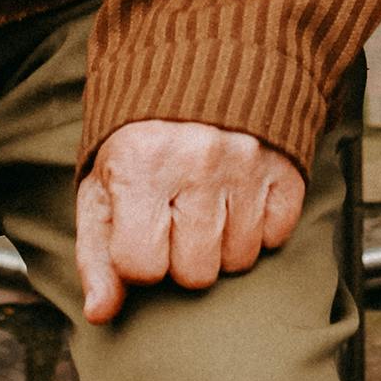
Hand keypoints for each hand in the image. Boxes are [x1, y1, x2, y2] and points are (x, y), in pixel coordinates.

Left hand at [76, 120, 305, 323]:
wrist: (199, 67)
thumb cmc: (141, 139)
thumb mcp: (102, 186)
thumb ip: (96, 254)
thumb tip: (101, 313)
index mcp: (142, 165)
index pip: (143, 267)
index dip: (138, 257)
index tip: (141, 227)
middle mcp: (198, 162)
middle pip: (196, 273)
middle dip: (182, 254)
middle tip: (176, 212)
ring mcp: (247, 162)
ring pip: (239, 260)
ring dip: (222, 241)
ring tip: (207, 201)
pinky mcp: (284, 164)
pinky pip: (277, 235)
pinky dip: (260, 224)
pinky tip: (239, 196)